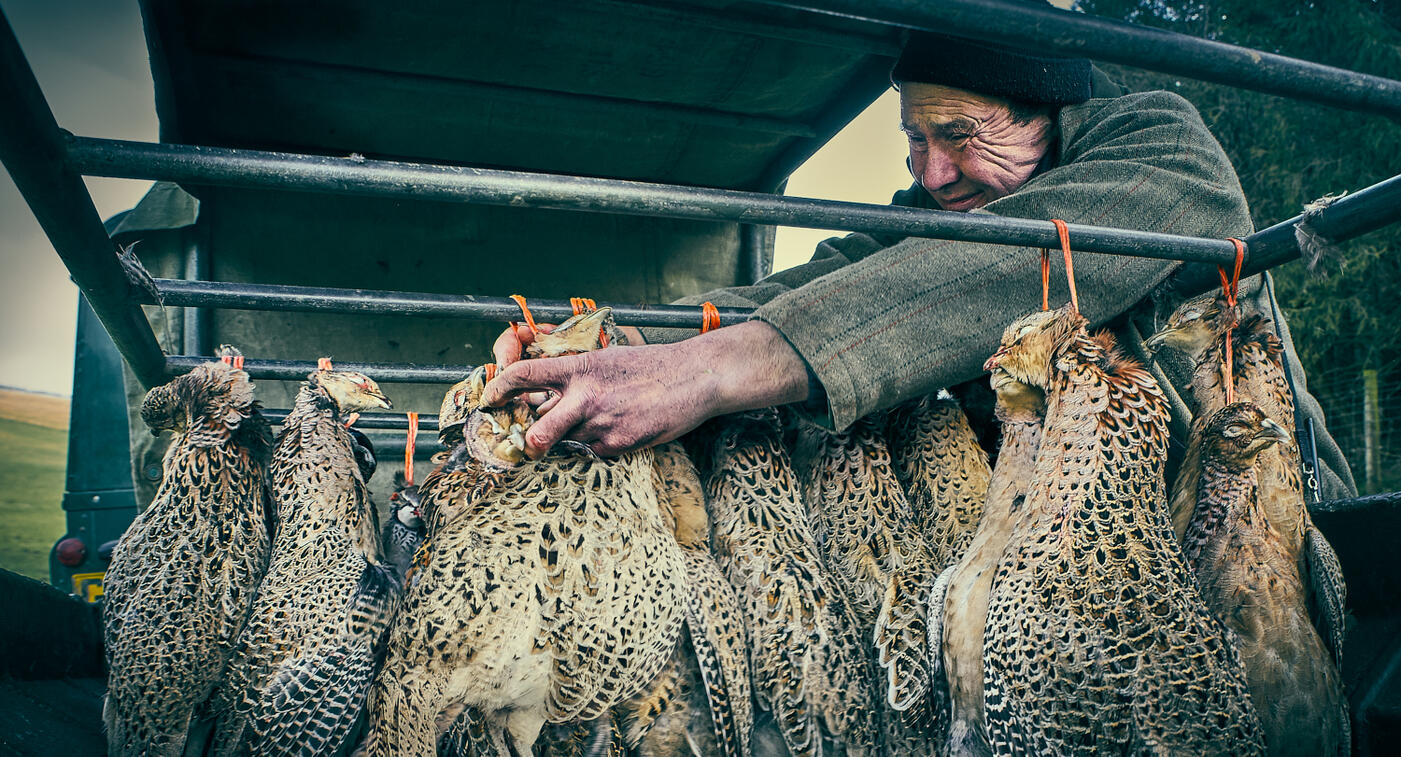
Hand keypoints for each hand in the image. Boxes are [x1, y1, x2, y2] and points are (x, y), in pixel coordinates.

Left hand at [480, 321, 810, 457]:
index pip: (524, 375)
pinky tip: (626, 426)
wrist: (695, 377)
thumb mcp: (607, 359)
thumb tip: (545, 393)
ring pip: (570, 441)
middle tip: (532, 443)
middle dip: (531, 443)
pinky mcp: (620, 444)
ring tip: (607, 418)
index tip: (490, 400)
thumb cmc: (651, 366)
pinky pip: (597, 452)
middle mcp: (585, 396)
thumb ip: (575, 375)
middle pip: (539, 431)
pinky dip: (604, 444)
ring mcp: (602, 423)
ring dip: (578, 436)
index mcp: (579, 368)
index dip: (499, 389)